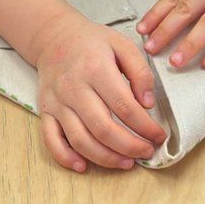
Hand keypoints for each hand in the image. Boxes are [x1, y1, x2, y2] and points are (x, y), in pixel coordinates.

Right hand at [34, 11, 166, 172]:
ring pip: (80, 139)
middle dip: (129, 146)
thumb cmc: (92, 42)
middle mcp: (73, 87)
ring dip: (105, 158)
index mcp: (95, 68)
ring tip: (126, 163)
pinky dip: (65, 158)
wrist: (54, 37)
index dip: (145, 126)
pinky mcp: (45, 110)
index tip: (158, 135)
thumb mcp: (122, 45)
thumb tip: (147, 104)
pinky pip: (51, 140)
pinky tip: (83, 166)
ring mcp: (57, 101)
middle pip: (103, 128)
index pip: (124, 106)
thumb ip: (139, 72)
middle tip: (146, 152)